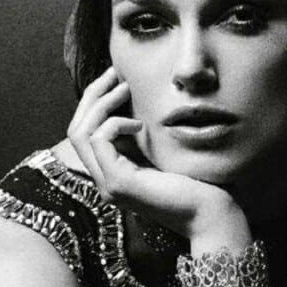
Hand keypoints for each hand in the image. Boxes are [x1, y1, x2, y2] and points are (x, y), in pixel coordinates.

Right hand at [67, 67, 246, 243]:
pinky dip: (116, 123)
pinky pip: (99, 141)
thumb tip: (133, 95)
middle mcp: (105, 181)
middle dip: (93, 96)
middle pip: (76, 130)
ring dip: (102, 104)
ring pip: (81, 133)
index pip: (84, 133)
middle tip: (116, 74)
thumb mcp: (162, 149)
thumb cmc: (197, 181)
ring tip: (126, 89)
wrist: (211, 212)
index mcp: (112, 173)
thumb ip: (142, 133)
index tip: (117, 78)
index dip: (95, 101)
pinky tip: (141, 125)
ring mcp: (109, 185)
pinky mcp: (119, 184)